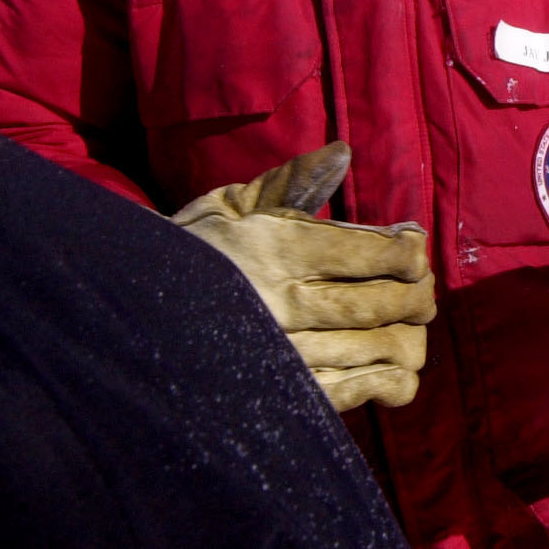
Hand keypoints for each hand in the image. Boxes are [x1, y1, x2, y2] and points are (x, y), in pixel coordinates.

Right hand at [172, 142, 435, 410]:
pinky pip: (355, 394)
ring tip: (410, 328)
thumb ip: (291, 183)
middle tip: (422, 291)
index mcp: (274, 249)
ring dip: (409, 338)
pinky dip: (390, 383)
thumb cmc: (188, 255)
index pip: (371, 254)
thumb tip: (343, 152)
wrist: (126, 322)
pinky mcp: (281, 396)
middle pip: (382, 303)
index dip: (409, 253)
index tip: (413, 250)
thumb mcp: (229, 207)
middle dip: (417, 295)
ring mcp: (282, 356)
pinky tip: (395, 372)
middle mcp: (281, 303)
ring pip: (378, 349)